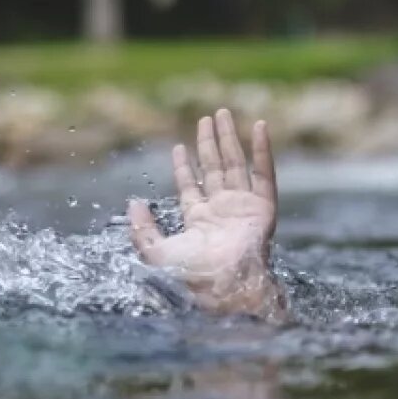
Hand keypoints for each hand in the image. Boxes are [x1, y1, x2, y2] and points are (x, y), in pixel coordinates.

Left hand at [128, 109, 285, 319]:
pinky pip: (264, 172)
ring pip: (236, 164)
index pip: (191, 186)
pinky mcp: (262, 206)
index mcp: (199, 221)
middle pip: (214, 168)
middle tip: (206, 119)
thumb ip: (141, 228)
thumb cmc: (189, 273)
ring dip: (229, 138)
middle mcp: (222, 210)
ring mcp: (243, 206)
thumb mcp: (154, 251)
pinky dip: (262, 149)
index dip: (184, 166)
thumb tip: (133, 203)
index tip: (178, 147)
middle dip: (209, 144)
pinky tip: (258, 127)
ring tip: (221, 114)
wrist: (224, 284)